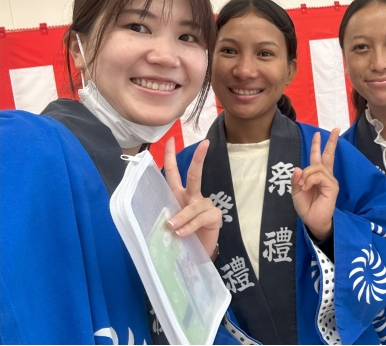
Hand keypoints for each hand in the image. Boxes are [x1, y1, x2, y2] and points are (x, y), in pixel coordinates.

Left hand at [164, 137, 221, 256]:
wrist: (197, 253)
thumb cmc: (182, 236)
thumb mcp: (170, 224)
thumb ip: (166, 218)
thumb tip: (165, 222)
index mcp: (179, 195)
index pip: (174, 172)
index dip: (171, 156)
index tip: (170, 139)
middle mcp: (192, 197)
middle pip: (194, 175)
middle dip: (198, 158)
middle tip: (204, 143)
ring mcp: (205, 206)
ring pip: (194, 204)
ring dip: (182, 216)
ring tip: (172, 228)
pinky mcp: (214, 217)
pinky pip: (201, 218)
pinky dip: (190, 226)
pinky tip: (182, 234)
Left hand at [291, 128, 339, 241]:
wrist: (312, 221)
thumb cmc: (306, 207)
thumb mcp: (296, 192)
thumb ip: (296, 179)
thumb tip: (298, 168)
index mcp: (317, 176)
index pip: (319, 158)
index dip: (318, 146)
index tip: (319, 134)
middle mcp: (326, 176)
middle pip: (328, 155)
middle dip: (331, 142)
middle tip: (336, 129)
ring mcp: (330, 181)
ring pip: (317, 167)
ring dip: (306, 175)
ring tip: (303, 186)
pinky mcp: (332, 186)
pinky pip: (319, 176)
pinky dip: (310, 180)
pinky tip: (306, 187)